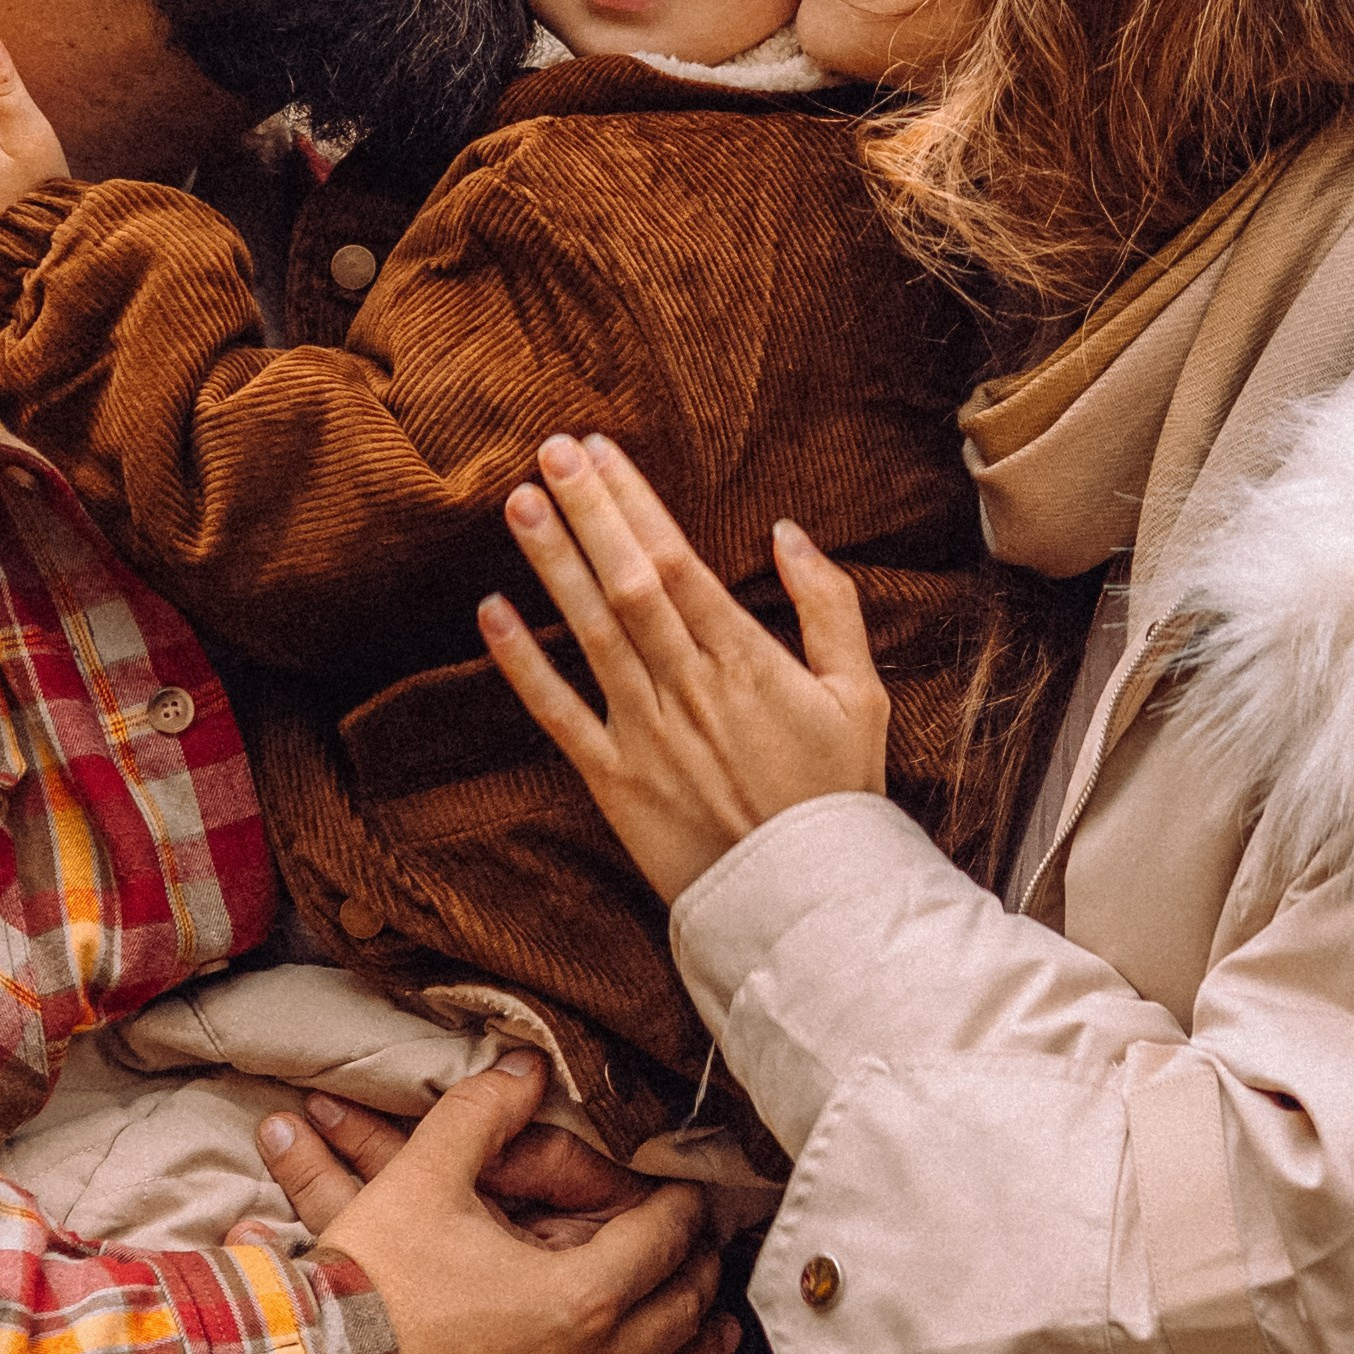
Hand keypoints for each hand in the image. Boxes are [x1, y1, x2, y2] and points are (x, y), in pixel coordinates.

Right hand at [263, 1051, 735, 1353]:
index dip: (682, 1207)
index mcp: (580, 1298)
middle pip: (677, 1320)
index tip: (690, 1190)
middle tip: (707, 1253)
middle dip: (699, 1277)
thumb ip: (483, 1109)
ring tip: (714, 1341)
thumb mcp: (424, 1174)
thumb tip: (525, 1064)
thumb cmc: (371, 1286)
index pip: (662, 1242)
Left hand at [477, 433, 887, 903]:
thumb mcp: (859, 695)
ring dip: (553, 565)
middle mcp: (688, 687)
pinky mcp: (615, 781)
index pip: (678, 561)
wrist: (810, 902)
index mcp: (746, 660)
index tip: (602, 451)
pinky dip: (524, 665)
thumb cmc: (838, 795)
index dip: (634, 502)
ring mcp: (647, 733)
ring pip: (590, 634)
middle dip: (588, 512)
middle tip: (550, 450)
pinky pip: (560, 715)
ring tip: (519, 504)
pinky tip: (493, 613)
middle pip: (628, 582)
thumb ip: (829, 607)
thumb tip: (788, 531)